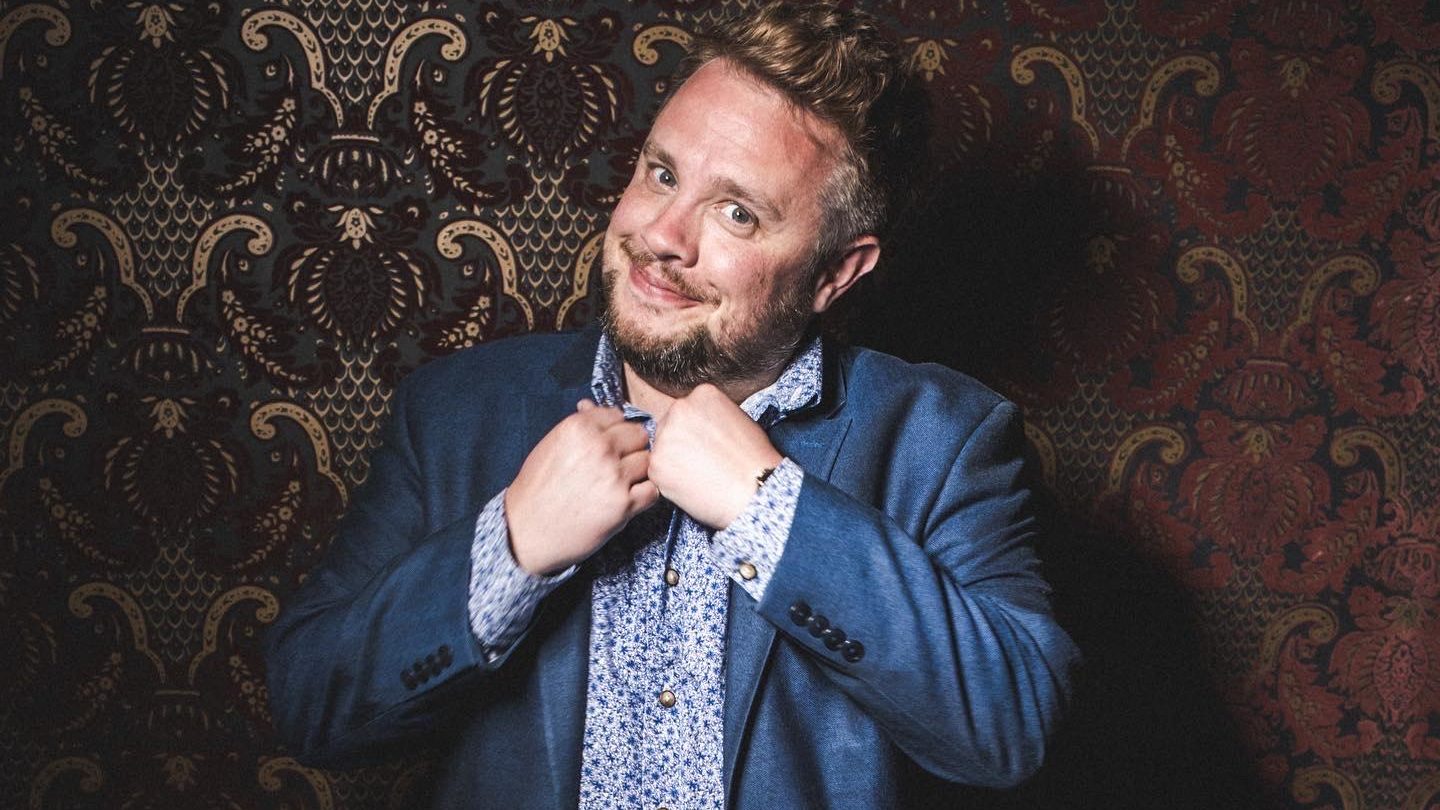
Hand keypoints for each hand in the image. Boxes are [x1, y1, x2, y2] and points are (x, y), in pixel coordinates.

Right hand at [505, 400, 656, 574]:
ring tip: (619, 484)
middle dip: (631, 448)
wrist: (526, 531)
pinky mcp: (623, 504)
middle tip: (616, 465)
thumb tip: (590, 405)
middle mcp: (599, 447)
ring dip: (638, 473)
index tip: (607, 446)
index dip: (615, 432)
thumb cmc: (536, 489)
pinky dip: (643, 495)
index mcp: (579, 427)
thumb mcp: (550, 445)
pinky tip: (627, 499)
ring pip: (647, 461)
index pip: (618, 416)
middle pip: (638, 436)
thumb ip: (577, 426)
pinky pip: (652, 490)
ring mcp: (613, 476)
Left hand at [649, 383, 783, 529]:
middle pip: (668, 426)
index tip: (705, 445)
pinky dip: (669, 482)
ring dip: (673, 463)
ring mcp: (665, 436)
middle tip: (700, 463)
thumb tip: (696, 427)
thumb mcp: (738, 419)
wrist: (755, 489)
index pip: (685, 410)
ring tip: (699, 476)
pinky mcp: (656, 464)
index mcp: (702, 394)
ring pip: (661, 449)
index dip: (693, 430)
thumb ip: (711, 416)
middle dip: (679, 444)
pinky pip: (657, 472)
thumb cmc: (755, 460)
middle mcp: (679, 409)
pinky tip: (691, 486)